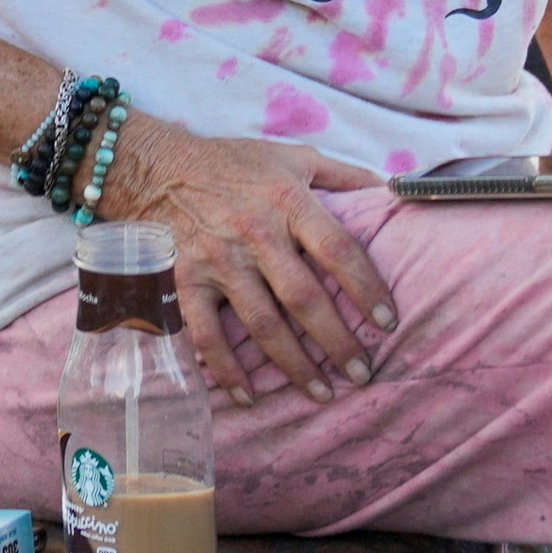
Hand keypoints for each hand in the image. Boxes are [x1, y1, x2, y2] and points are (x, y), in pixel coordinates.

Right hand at [100, 115, 394, 400]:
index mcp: (288, 201)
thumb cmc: (234, 163)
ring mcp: (218, 260)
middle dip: (338, 341)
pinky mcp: (185, 281)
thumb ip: (344, 175)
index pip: (338, 250)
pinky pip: (207, 335)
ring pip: (263, 324)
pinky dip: (227, 371)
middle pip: (304, 298)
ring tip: (322, 392)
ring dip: (295, 365)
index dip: (367, 288)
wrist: (157, 168)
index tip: (388, 321)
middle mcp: (255, 233)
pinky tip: (250, 397)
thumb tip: (395, 192)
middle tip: (363, 373)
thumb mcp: (294, 156)